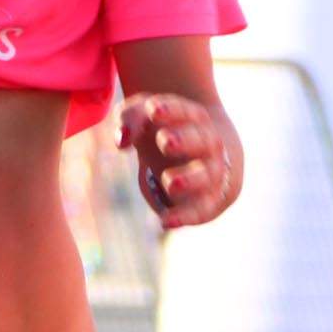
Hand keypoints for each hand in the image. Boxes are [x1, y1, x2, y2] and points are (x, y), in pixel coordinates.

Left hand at [120, 90, 242, 227]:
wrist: (201, 154)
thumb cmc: (166, 129)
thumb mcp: (143, 116)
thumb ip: (129, 119)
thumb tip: (121, 140)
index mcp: (194, 118)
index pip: (184, 111)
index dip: (170, 110)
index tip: (153, 110)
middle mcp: (207, 143)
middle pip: (200, 140)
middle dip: (183, 140)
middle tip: (165, 142)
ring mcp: (210, 172)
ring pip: (205, 175)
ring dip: (189, 179)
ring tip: (169, 183)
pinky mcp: (207, 200)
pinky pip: (200, 210)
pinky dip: (185, 216)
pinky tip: (165, 222)